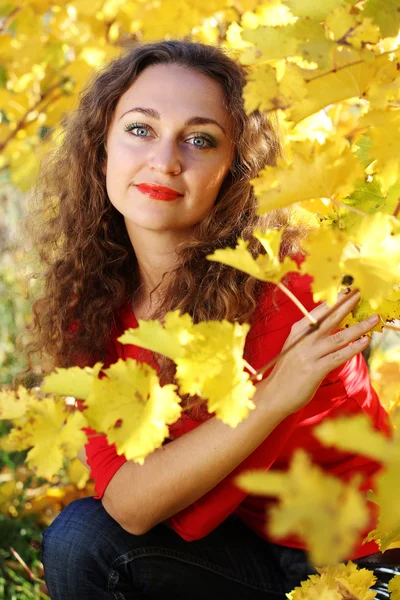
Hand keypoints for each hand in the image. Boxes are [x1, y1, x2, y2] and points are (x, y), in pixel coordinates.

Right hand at [264, 289, 378, 417]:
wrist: (273, 395)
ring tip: (373, 318)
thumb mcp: (295, 347)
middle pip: (330, 318)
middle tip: (360, 293)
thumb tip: (330, 326)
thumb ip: (310, 336)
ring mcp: (309, 354)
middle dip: (347, 305)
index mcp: (298, 331)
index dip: (335, 300)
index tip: (348, 290)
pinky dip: (353, 348)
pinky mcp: (315, 369)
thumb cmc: (286, 372)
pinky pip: (338, 356)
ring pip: (338, 336)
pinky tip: (365, 341)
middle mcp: (303, 340)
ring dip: (359, 327)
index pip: (320, 311)